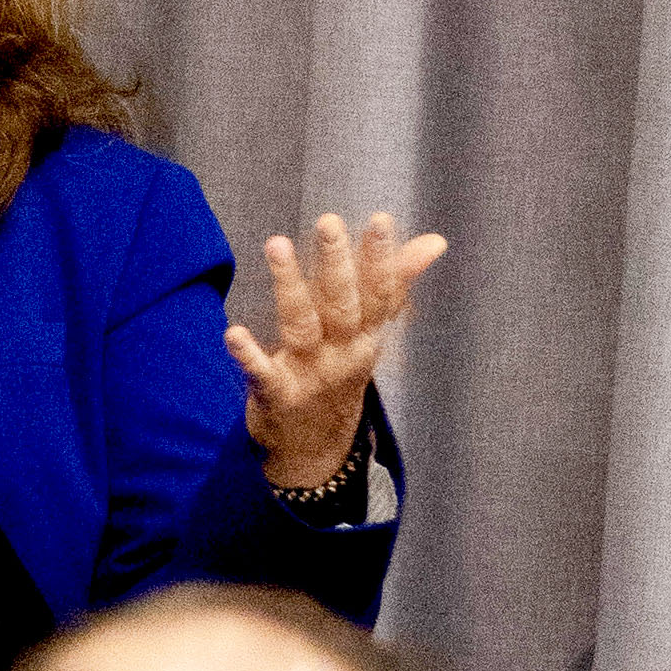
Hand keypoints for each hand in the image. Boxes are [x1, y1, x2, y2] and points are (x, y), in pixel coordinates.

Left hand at [226, 209, 444, 489]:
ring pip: (301, 326)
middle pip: (341, 304)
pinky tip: (233, 334)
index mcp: (365, 335)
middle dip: (337, 263)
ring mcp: (309, 374)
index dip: (381, 259)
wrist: (317, 450)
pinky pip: (262, 373)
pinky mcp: (276, 394)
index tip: (380, 221)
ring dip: (289, 285)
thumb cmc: (340, 373)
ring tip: (277, 244)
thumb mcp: (371, 333)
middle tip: (329, 222)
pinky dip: (249, 356)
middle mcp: (341, 352)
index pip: (378, 293)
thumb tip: (436, 240)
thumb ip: (396, 282)